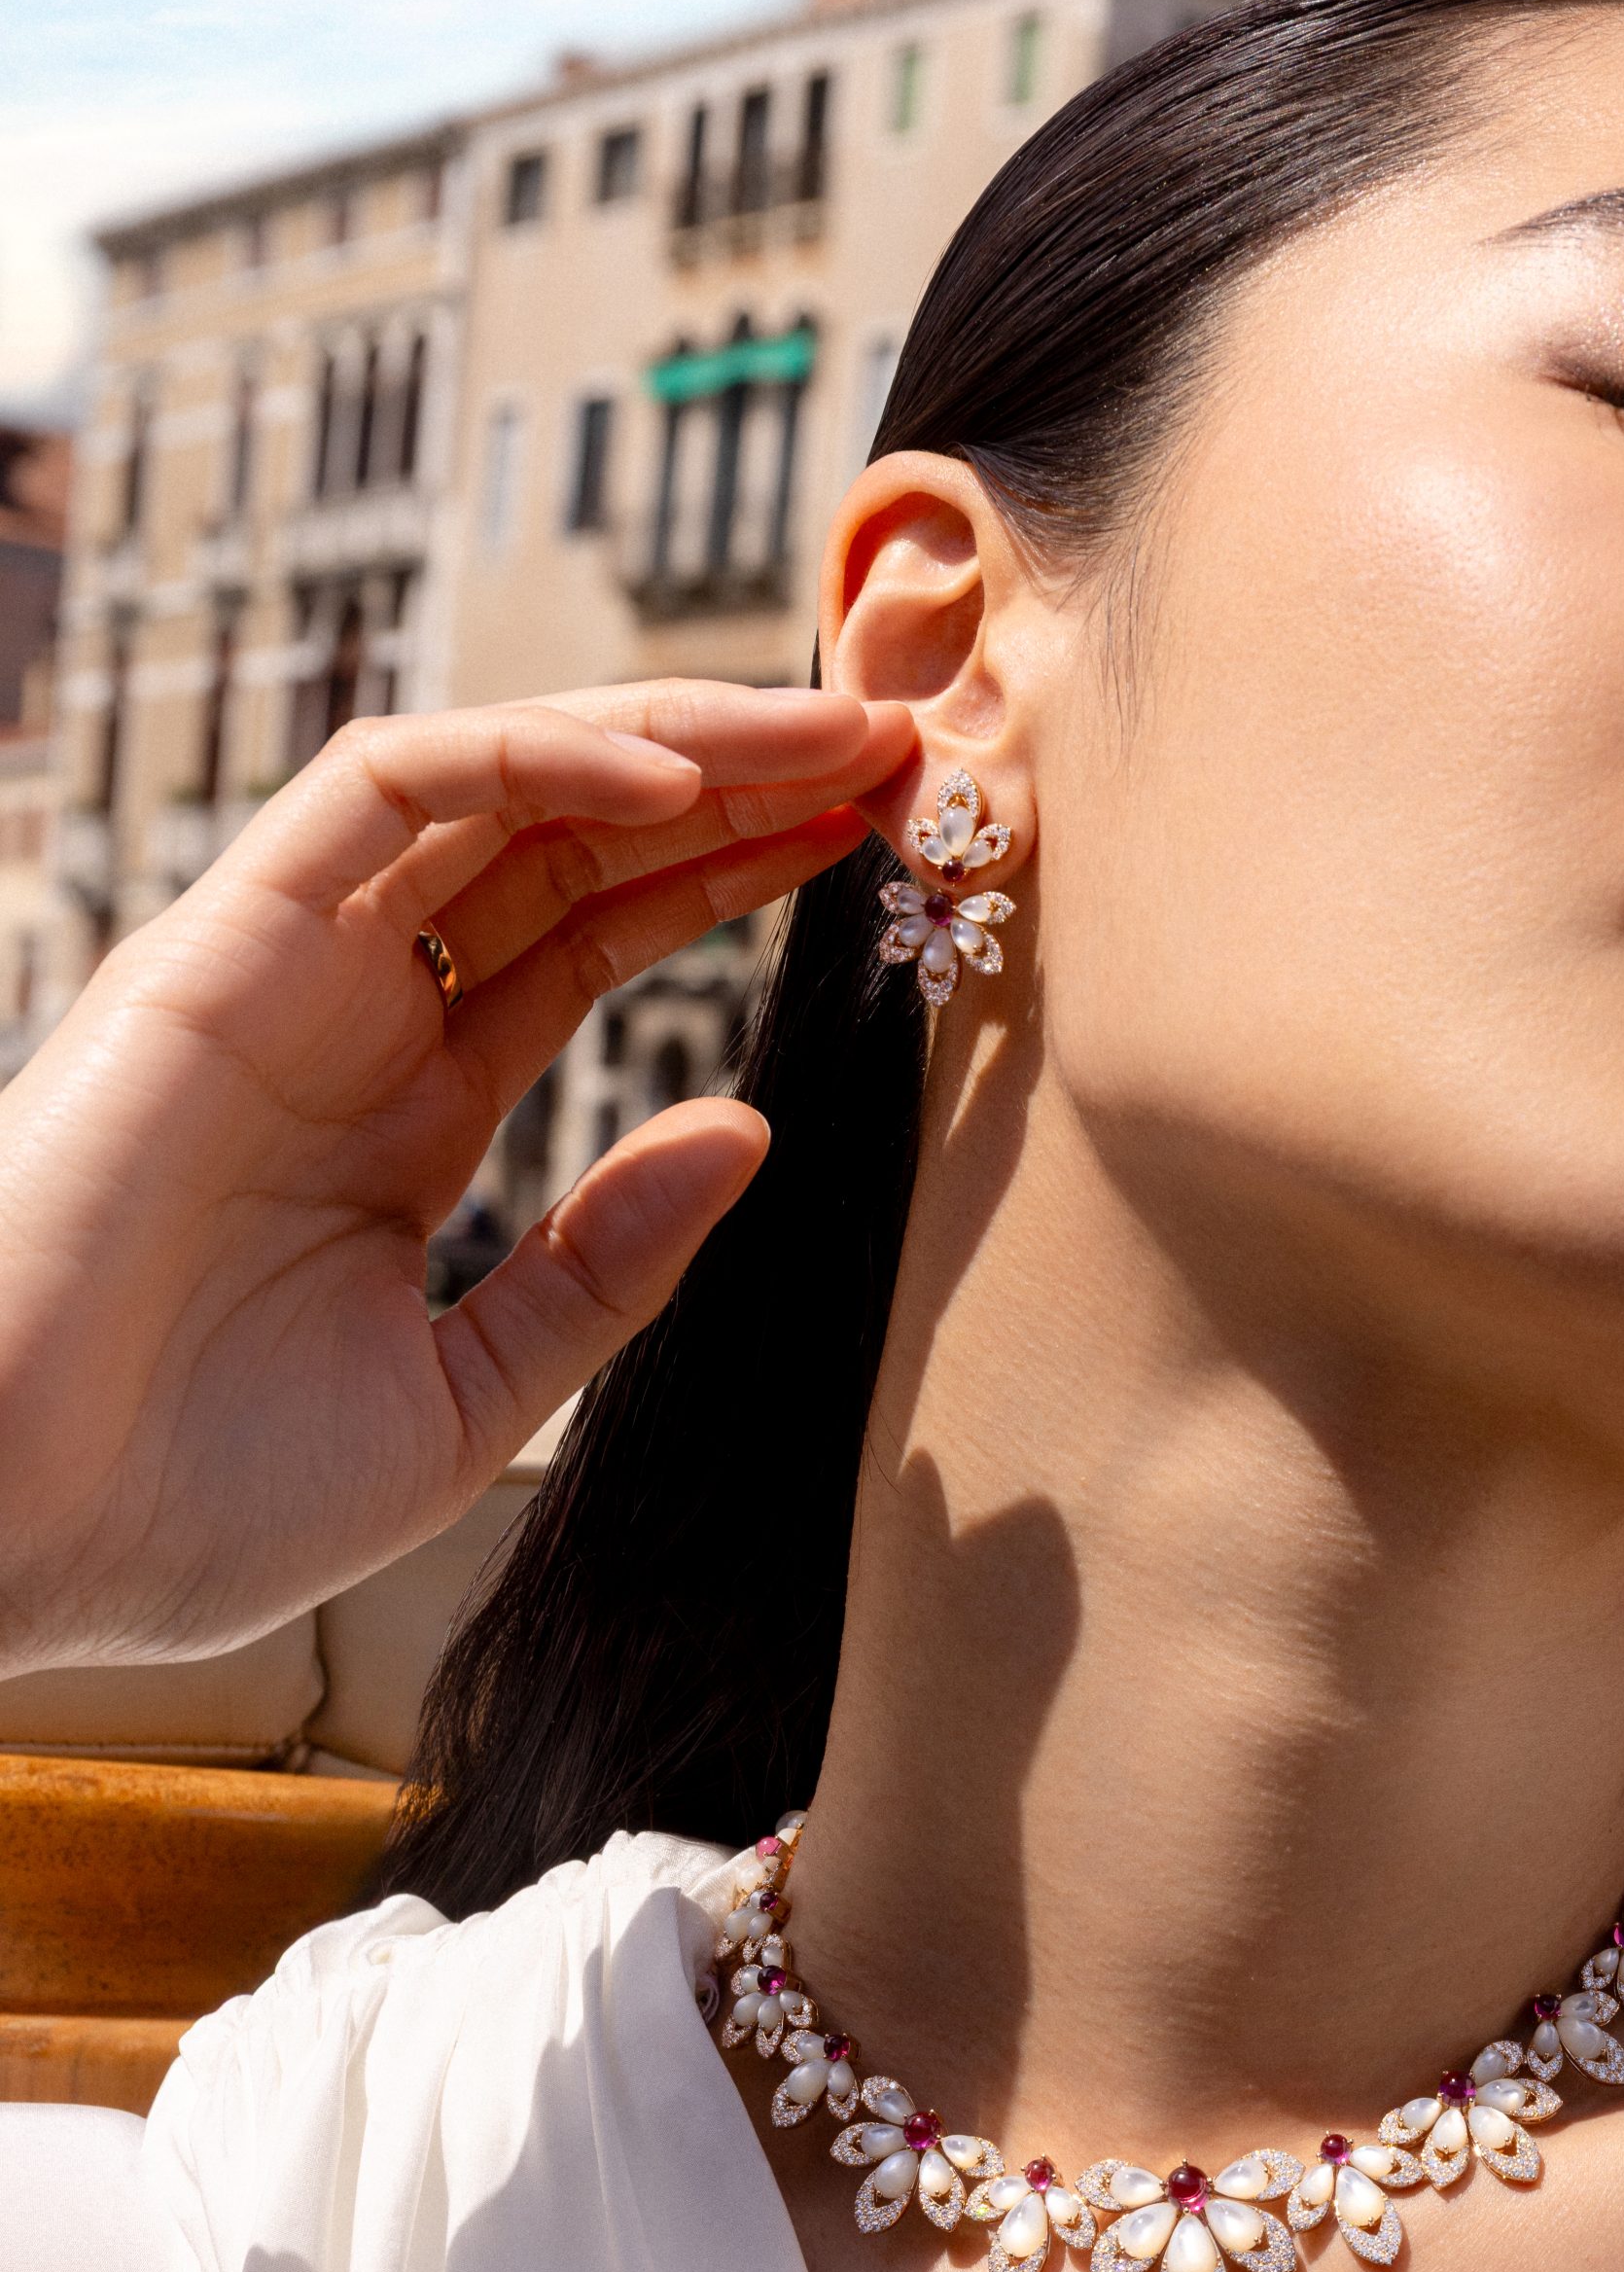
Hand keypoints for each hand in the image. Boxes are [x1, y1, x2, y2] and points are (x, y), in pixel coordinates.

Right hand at [0, 680, 914, 1677]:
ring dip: (669, 740)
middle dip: (731, 780)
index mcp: (410, 1110)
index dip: (723, 878)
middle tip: (887, 742)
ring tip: (829, 730)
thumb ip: (604, 1269)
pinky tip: (679, 783)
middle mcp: (354, 1016)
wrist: (3, 1541)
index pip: (591, 940)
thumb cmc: (198, 1499)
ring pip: (500, 787)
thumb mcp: (466, 1396)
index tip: (859, 843)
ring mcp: (285, 970)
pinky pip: (384, 794)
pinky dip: (531, 761)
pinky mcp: (214, 945)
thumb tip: (748, 1134)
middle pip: (567, 841)